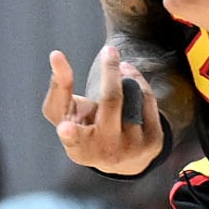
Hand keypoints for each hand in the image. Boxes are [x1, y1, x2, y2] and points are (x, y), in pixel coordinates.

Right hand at [43, 43, 165, 174]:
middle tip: (109, 49)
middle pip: (111, 100)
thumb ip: (58, 86)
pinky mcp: (153, 142)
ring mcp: (132, 148)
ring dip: (124, 74)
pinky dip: (138, 81)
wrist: (120, 159)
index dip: (69, 134)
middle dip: (110, 71)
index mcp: (79, 148)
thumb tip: (56, 55)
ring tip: (120, 68)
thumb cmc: (83, 128)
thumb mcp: (64, 113)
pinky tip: (130, 75)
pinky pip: (147, 98)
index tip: (64, 128)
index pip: (72, 139)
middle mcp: (106, 151)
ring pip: (132, 94)